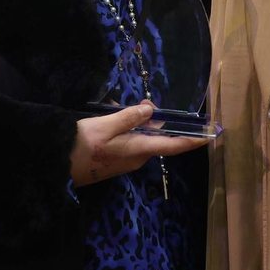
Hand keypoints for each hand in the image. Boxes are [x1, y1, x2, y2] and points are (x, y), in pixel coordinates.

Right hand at [70, 103, 205, 187]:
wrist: (58, 167)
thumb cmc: (83, 145)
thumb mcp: (105, 126)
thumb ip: (129, 117)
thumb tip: (151, 110)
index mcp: (139, 150)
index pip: (173, 145)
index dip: (192, 140)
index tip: (210, 135)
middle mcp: (137, 158)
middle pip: (156, 137)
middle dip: (155, 119)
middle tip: (144, 103)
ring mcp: (126, 160)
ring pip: (141, 137)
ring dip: (136, 121)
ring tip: (118, 107)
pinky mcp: (116, 159)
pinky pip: (129, 140)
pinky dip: (125, 127)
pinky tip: (110, 116)